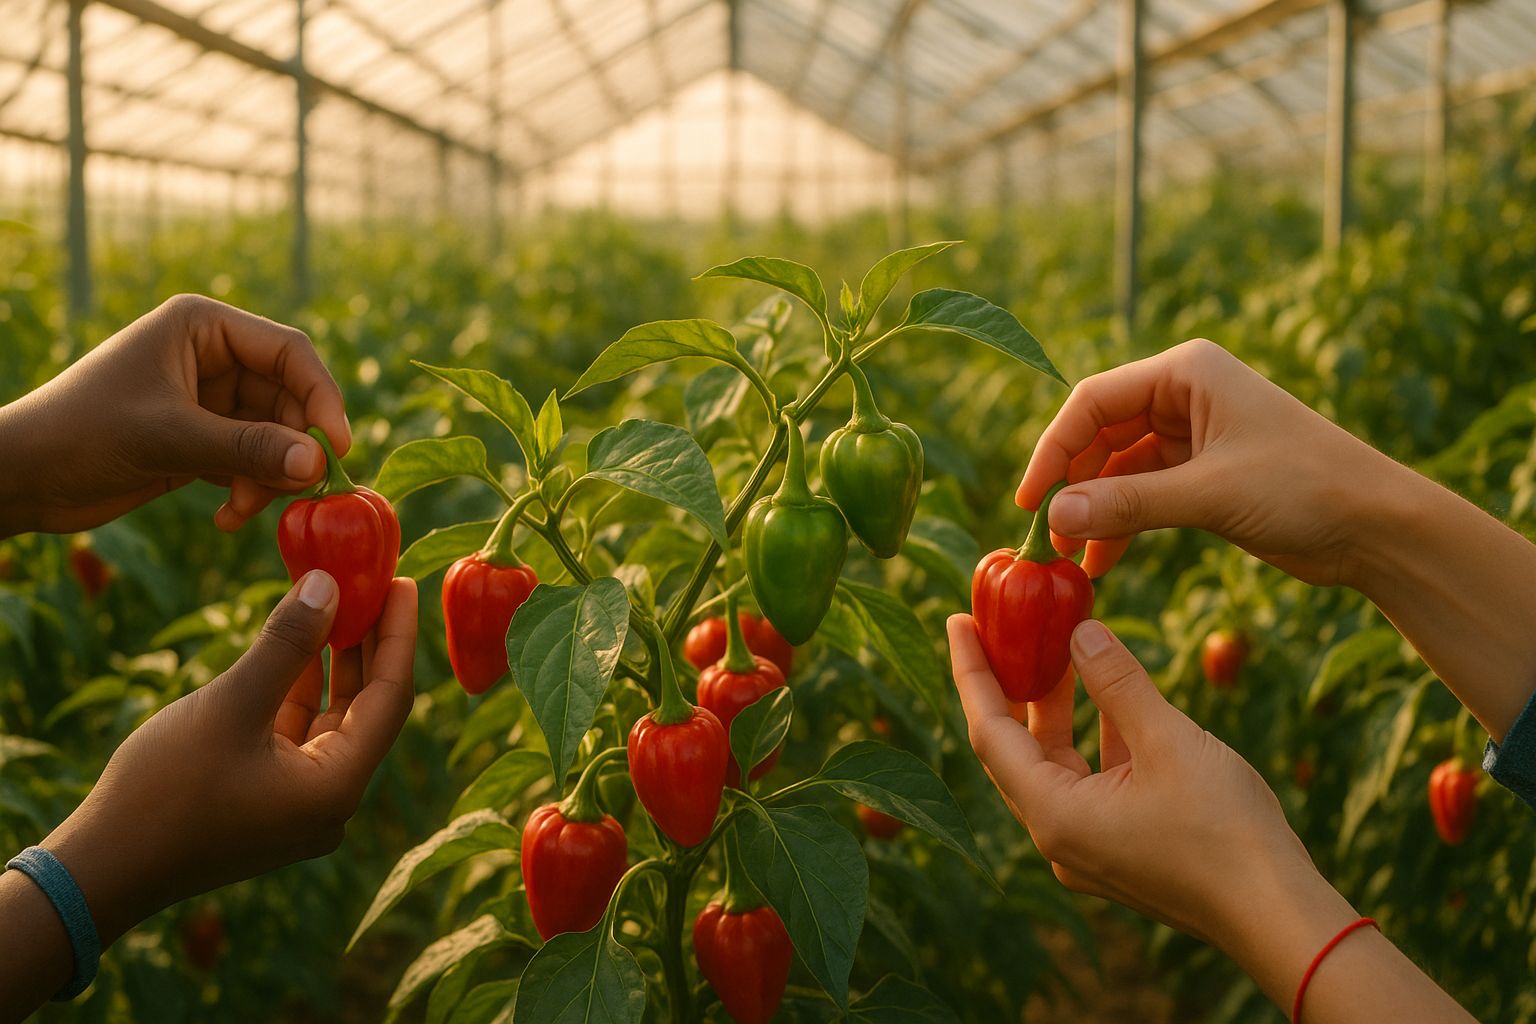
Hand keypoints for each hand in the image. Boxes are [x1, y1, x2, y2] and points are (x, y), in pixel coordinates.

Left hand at [0, 294, 349, 536]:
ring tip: (243, 508)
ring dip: (270, 477)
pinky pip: (253, 462)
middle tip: (300, 490)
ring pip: (276, 436)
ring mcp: (210, 401)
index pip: (290, 352)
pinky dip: (249, 491)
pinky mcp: (203, 441)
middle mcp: (213, 357)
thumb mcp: (168, 437)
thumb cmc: (82, 433)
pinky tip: (225, 517)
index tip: (337, 447)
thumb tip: (318, 463)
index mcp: (203, 327)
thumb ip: (247, 448)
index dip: (321, 397)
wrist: (23, 477)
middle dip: (293, 448)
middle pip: (290, 399)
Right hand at [40, 569, 416, 947]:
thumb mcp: (232, 703)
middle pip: (369, 708)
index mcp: (338, 787)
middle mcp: (332, 801)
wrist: (98, 870)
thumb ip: (287, 643)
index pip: (392, 698)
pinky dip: (300, 690)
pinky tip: (298, 644)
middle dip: (369, 644)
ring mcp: (301, 805)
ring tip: (338, 600)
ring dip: (333, 663)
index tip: (404, 582)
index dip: (400, 635)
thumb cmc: (164, 789)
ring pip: (333, 718)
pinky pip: (300, 735)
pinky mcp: (270, 801)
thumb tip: (329, 583)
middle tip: (374, 582)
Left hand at [948, 613, 1317, 948]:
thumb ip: (1116, 682)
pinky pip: (1090, 783)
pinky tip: (1111, 698)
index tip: (956, 620)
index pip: (989, 731)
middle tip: (1003, 626)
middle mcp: (1058, 836)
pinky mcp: (1120, 850)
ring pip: (1056, 765)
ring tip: (1058, 648)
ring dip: (1058, 709)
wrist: (1280, 914)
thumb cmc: (1226, 830)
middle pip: (1014, 749)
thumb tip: (1080, 630)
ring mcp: (1088, 848)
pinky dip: (1094, 739)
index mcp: (1053, 814)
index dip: (972, 671)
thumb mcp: (1168, 739)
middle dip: (1011, 684)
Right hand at [1018, 338, 1398, 583]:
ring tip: (1070, 559)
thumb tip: (1054, 517)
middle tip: (1047, 539)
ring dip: (1093, 511)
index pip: (1093, 402)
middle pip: (1099, 434)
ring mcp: (1193, 435)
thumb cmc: (1306, 489)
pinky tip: (1102, 562)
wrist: (1378, 528)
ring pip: (1118, 469)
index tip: (1029, 502)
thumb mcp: (1210, 494)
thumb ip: (1128, 504)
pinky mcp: (1203, 475)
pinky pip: (1142, 494)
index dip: (1053, 450)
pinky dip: (1121, 524)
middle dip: (1072, 485)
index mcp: (1186, 372)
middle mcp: (1184, 395)